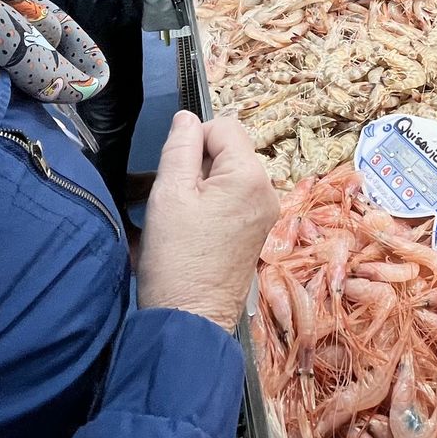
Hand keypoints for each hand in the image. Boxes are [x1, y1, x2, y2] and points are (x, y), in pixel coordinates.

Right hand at [136, 112, 279, 330]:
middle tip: (172, 195)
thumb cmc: (176, 257)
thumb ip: (180, 146)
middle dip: (197, 163)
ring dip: (200, 184)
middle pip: (229, 151)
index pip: (224, 126)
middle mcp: (267, 191)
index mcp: (250, 176)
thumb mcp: (169, 192)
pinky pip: (232, 200)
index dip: (193, 140)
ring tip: (177, 214)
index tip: (173, 171)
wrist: (189, 319)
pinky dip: (210, 204)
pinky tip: (190, 228)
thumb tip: (187, 118)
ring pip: (228, 176)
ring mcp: (264, 214)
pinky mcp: (256, 233)